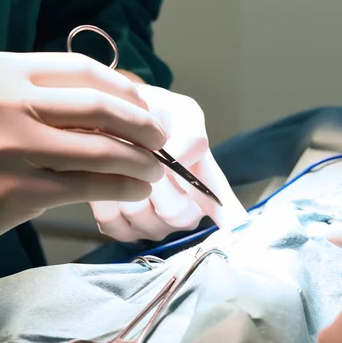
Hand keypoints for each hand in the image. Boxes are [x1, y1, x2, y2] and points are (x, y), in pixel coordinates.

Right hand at [0, 52, 166, 250]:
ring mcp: (10, 147)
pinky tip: (136, 189)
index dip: (127, 91)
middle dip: (144, 126)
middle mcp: (7, 102)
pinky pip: (86, 186)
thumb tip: (115, 114)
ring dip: (140, 161)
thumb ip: (45, 98)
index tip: (145, 109)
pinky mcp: (14, 191)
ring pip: (100, 149)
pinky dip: (122, 187)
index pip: (85, 70)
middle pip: (101, 107)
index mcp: (5, 70)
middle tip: (159, 140)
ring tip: (155, 170)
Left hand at [90, 85, 248, 241]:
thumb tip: (178, 163)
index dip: (231, 221)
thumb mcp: (182, 111)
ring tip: (124, 164)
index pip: (228, 212)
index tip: (235, 224)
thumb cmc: (157, 116)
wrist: (119, 121)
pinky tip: (109, 180)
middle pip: (177, 212)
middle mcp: (187, 212)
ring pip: (142, 219)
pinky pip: (115, 225)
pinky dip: (105, 200)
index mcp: (207, 185)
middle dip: (155, 180)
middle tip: (143, 154)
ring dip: (126, 186)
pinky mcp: (126, 231)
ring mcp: (157, 226)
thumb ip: (190, 135)